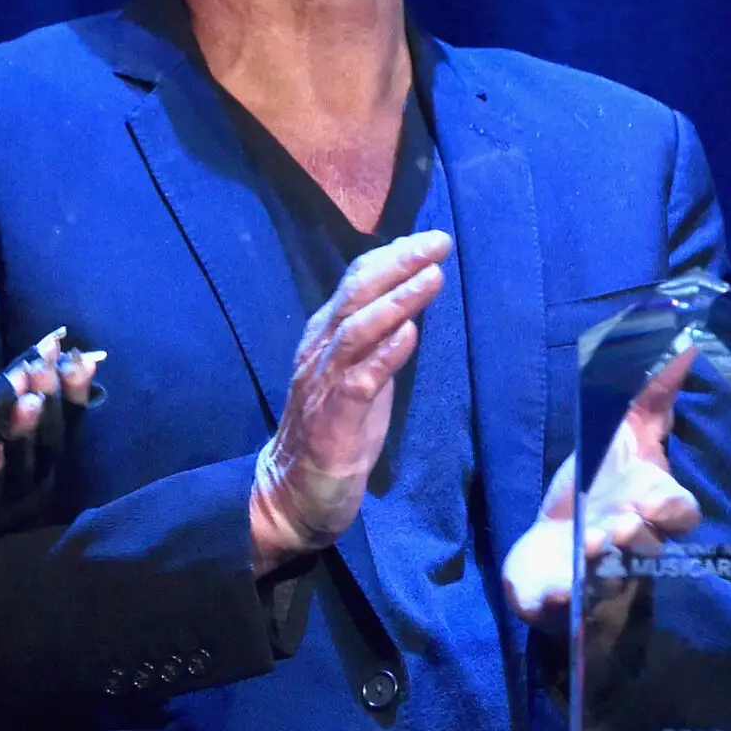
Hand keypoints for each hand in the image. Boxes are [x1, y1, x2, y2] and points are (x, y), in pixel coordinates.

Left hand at [0, 328, 106, 479]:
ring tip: (25, 401)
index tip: (74, 358)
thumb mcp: (3, 419)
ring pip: (24, 469)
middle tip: (43, 367)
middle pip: (51, 444)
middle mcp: (36, 480)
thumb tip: (73, 350)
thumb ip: (33, 390)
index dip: (73, 393)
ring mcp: (11, 503)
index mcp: (46, 456)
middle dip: (49, 404)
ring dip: (23, 433)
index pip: (69, 423)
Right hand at [250, 232, 452, 573]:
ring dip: (396, 302)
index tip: (430, 237)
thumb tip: (409, 296)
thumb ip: (377, 338)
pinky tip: (410, 335)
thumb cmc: (334, 432)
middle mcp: (321, 352)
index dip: (392, 256)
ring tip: (432, 276)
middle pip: (357, 296)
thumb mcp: (360, 375)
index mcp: (326, 338)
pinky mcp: (334, 420)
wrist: (293, 493)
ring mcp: (325, 385)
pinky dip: (385, 355)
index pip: (356, 284)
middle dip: (398, 264)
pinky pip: (360, 381)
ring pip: (357, 331)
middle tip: (438, 241)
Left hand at [502, 348, 701, 628]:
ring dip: (594, 567)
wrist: (547, 543)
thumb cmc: (592, 488)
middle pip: (643, 549)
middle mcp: (628, 549)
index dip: (667, 509)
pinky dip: (551, 601)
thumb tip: (683, 343)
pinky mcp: (553, 602)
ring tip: (583, 549)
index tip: (648, 499)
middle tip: (616, 526)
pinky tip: (544, 593)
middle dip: (632, 538)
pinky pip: (556, 609)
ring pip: (604, 581)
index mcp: (647, 509)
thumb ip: (650, 396)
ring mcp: (592, 578)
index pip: (677, 512)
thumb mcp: (618, 435)